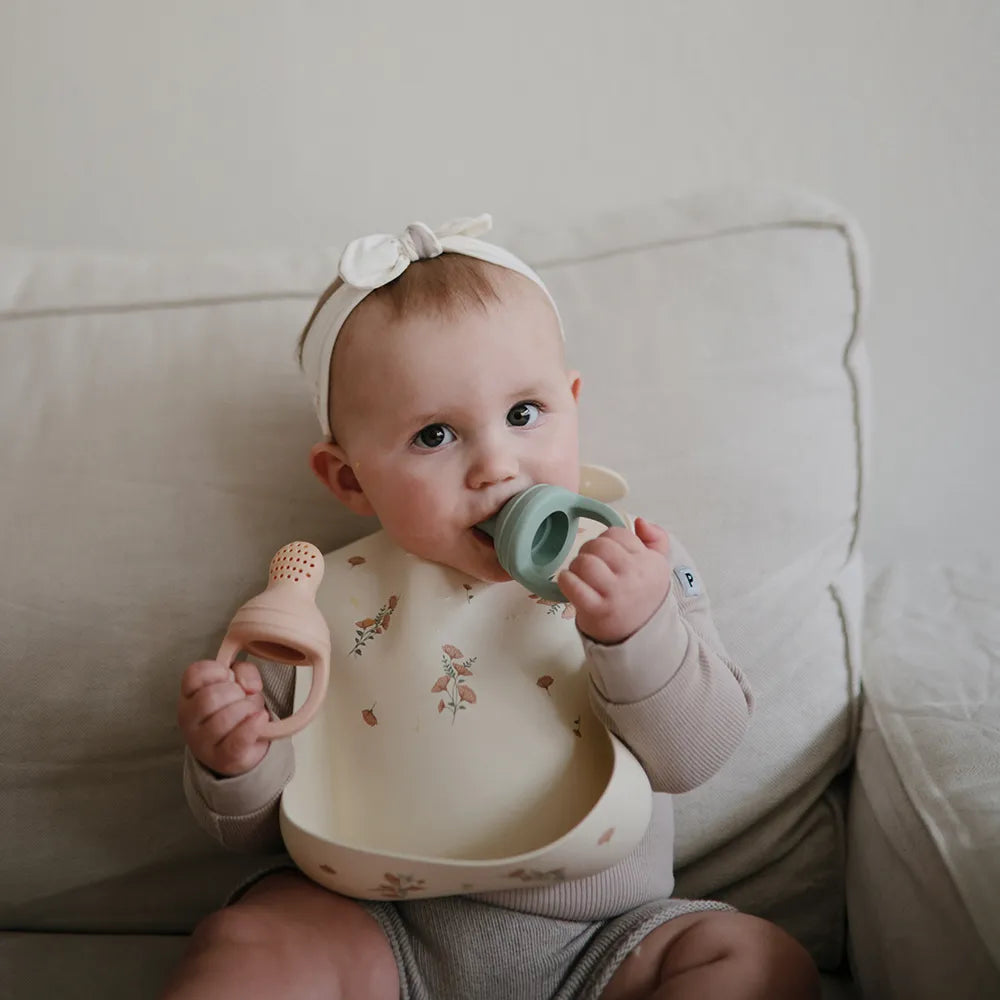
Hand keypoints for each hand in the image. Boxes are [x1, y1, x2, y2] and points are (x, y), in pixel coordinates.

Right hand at [177, 659, 269, 775]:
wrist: (240, 746)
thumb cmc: (235, 707)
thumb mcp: (239, 681)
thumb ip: (244, 672)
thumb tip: (249, 686)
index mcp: (189, 695)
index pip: (194, 674)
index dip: (217, 670)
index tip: (228, 677)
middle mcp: (189, 719)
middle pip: (209, 697)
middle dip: (235, 693)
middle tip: (242, 697)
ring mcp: (201, 742)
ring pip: (222, 720)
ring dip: (246, 710)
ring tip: (250, 712)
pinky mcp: (221, 759)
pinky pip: (236, 742)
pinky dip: (252, 728)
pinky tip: (260, 719)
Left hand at [558, 516, 671, 644]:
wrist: (641, 637)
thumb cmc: (643, 597)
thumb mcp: (657, 567)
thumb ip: (655, 539)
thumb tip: (640, 521)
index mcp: (649, 561)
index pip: (618, 534)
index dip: (607, 540)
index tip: (608, 555)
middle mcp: (634, 575)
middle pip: (599, 546)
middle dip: (589, 551)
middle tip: (590, 564)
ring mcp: (615, 593)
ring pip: (584, 562)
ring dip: (576, 566)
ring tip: (581, 575)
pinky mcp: (596, 609)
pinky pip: (572, 584)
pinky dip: (566, 580)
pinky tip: (570, 583)